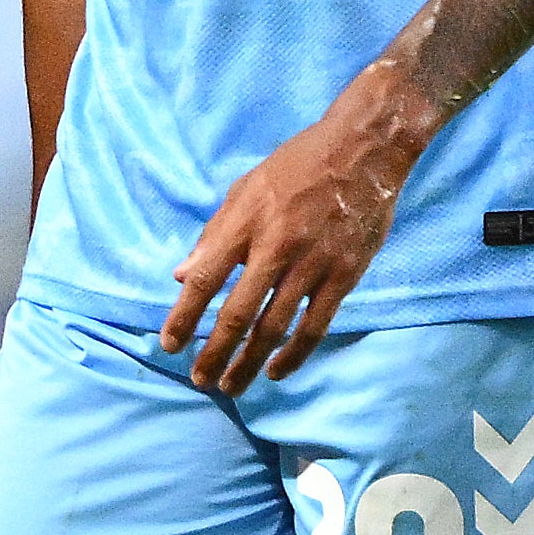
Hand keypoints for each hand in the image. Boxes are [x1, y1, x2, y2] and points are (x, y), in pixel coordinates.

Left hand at [160, 71, 439, 392]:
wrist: (364, 148)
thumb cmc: (298, 164)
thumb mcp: (246, 187)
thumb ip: (213, 234)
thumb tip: (183, 275)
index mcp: (246, 222)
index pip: (206, 279)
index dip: (184, 316)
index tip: (169, 344)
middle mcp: (276, 247)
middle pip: (237, 313)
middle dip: (214, 352)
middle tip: (199, 380)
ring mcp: (313, 264)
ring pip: (275, 327)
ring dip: (250, 362)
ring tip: (232, 385)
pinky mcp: (344, 274)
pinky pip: (315, 325)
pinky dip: (294, 354)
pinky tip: (276, 371)